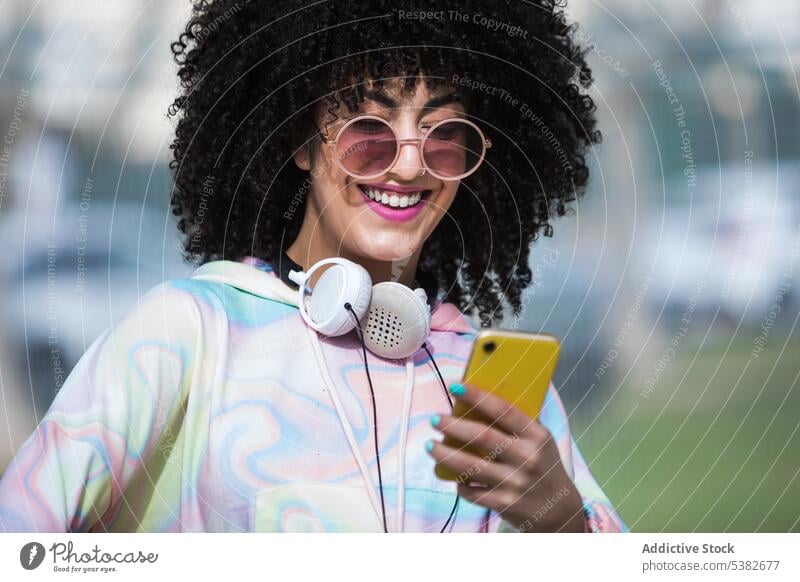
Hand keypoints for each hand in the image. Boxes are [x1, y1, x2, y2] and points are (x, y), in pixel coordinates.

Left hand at [426, 383, 585, 531]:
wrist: (560, 511)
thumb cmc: (544, 467)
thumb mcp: (540, 442)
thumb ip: (516, 425)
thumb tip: (479, 400)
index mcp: (536, 436)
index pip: (504, 410)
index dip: (477, 396)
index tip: (456, 386)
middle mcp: (527, 458)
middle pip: (482, 437)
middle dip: (453, 426)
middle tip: (435, 418)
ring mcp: (514, 482)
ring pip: (469, 466)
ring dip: (445, 454)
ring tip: (430, 445)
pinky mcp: (504, 503)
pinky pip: (471, 491)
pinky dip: (458, 484)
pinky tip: (451, 476)